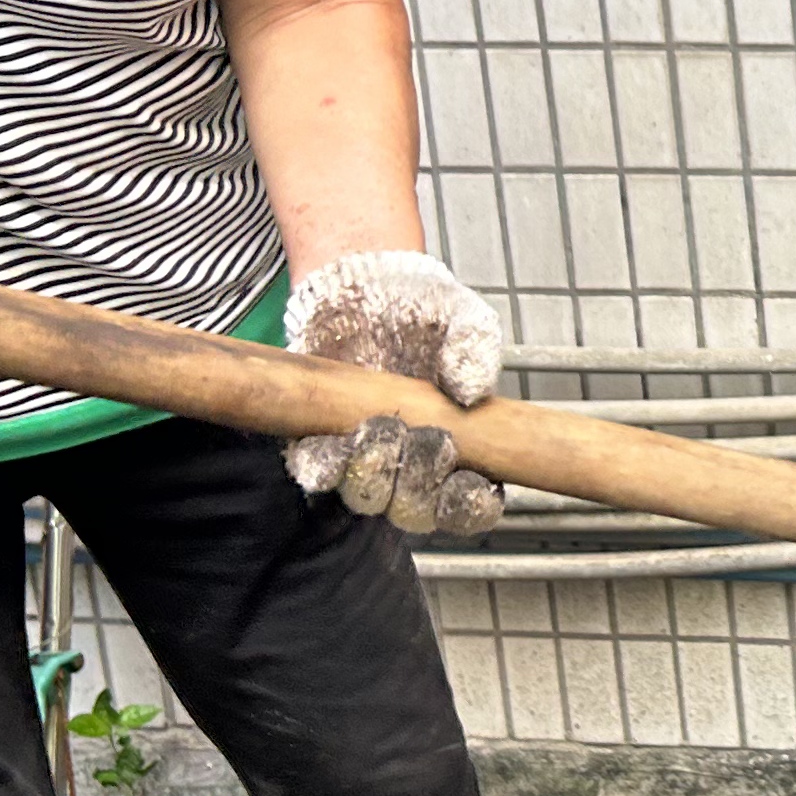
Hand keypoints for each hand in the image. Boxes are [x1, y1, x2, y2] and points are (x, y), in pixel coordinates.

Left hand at [282, 250, 507, 536]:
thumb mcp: (462, 317)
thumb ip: (476, 348)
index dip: (468, 504)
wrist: (362, 285)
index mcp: (462, 449)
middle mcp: (412, 466)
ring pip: (368, 497)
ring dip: (372, 473)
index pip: (472, 504)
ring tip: (376, 428)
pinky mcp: (319, 444)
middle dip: (417, 484)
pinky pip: (319, 472)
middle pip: (416, 510)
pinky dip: (323, 465)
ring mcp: (365, 460)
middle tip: (419, 438)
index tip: (464, 478)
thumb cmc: (422, 309)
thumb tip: (471, 391)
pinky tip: (331, 442)